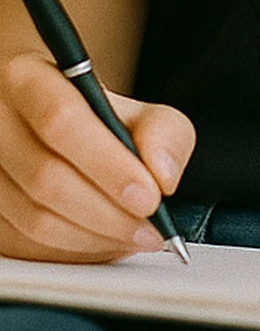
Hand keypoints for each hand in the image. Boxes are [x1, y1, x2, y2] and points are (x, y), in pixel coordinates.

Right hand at [0, 50, 194, 261]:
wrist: (52, 126)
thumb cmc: (96, 117)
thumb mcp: (136, 107)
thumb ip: (162, 132)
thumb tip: (162, 177)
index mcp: (26, 78)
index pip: (61, 120)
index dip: (108, 165)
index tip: (149, 195)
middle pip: (45, 177)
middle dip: (107, 212)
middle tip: (151, 228)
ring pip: (33, 219)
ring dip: (93, 238)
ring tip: (135, 236)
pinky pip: (27, 247)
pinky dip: (74, 252)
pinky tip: (105, 243)